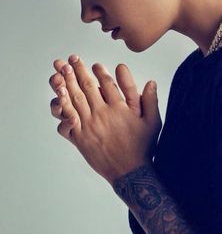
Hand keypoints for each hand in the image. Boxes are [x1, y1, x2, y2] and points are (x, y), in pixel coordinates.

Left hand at [49, 55, 161, 184]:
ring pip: (75, 100)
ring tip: (59, 72)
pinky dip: (61, 110)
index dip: (100, 72)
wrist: (130, 173)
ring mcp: (89, 126)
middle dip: (78, 71)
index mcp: (119, 109)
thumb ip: (150, 101)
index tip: (95, 64)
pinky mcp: (80, 138)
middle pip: (87, 88)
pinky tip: (56, 100)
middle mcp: (102, 115)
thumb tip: (151, 81)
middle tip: (71, 59)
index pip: (107, 84)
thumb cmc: (143, 147)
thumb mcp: (153, 122)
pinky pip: (67, 121)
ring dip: (66, 84)